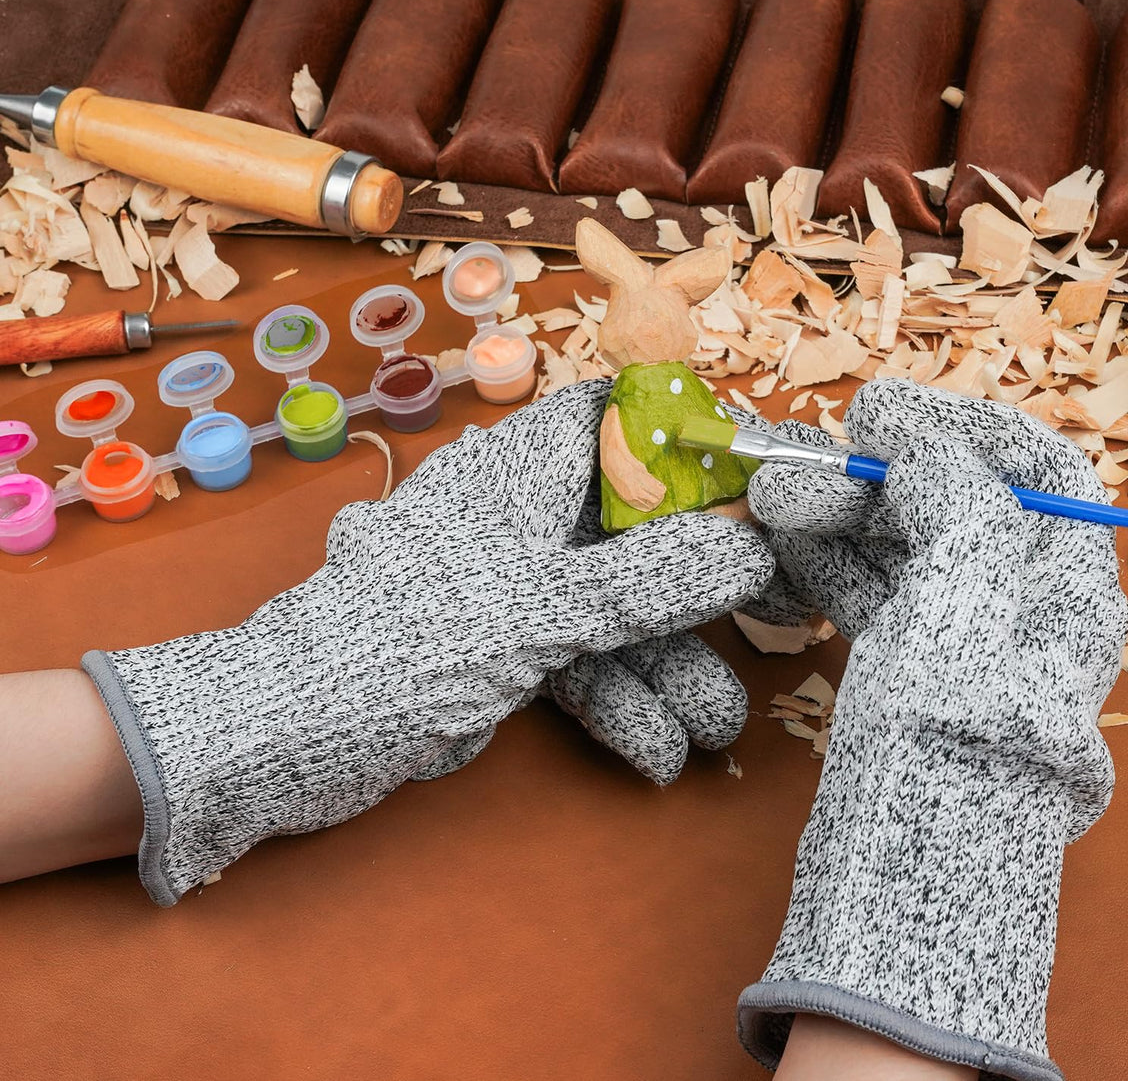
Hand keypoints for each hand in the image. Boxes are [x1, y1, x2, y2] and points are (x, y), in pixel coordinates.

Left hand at [82, 380, 773, 904]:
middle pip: (637, 528)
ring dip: (666, 666)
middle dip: (704, 586)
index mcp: (522, 468)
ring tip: (718, 728)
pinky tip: (657, 752)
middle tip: (786, 618)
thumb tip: (749, 547)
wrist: (294, 730)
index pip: (624, 421)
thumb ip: (649, 579)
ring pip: (612, 608)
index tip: (763, 486)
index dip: (697, 443)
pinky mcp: (499, 645)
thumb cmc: (410, 639)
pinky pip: (576, 659)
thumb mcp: (544, 606)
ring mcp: (511, 582)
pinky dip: (614, 699)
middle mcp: (522, 514)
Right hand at [735, 379, 1127, 1076]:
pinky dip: (831, 564)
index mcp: (1067, 585)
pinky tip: (784, 547)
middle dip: (874, 476)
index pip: (1037, 472)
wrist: (911, 865)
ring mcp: (962, 643)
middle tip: (796, 464)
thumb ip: (952, 492)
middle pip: (952, 505)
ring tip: (772, 499)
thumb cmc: (954, 725)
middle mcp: (1023, 609)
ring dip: (838, 515)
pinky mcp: (911, 674)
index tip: (883, 409)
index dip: (963, 426)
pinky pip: (875, 595)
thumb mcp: (965, 590)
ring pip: (902, 548)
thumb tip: (913, 430)